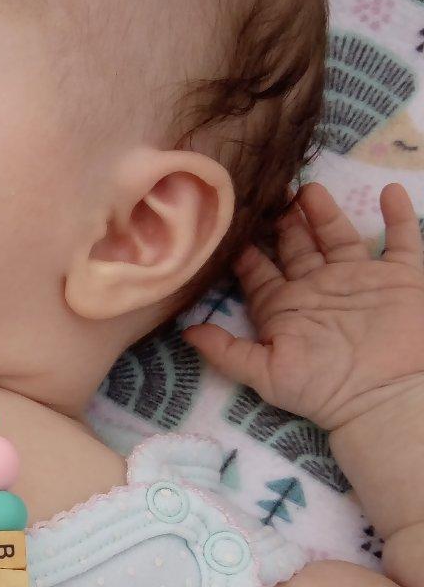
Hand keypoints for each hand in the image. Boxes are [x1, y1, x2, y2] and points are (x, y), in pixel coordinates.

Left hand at [183, 181, 423, 431]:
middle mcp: (318, 287)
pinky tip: (390, 190)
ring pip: (338, 235)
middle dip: (282, 219)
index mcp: (286, 306)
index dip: (244, 247)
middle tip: (270, 189)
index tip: (228, 216)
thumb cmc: (322, 389)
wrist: (384, 398)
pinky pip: (401, 240)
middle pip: (295, 244)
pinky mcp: (399, 278)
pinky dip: (398, 216)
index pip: (258, 269)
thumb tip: (185, 333)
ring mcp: (359, 280)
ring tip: (310, 187)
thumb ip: (226, 351)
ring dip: (324, 212)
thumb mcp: (265, 373)